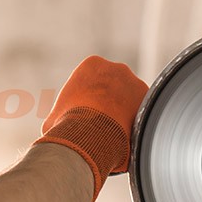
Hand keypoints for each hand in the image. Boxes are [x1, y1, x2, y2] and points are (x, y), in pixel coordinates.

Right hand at [33, 56, 148, 199]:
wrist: (92, 135)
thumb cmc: (68, 125)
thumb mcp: (53, 120)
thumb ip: (57, 118)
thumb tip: (52, 131)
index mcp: (91, 65)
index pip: (91, 78)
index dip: (87, 98)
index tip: (86, 114)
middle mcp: (116, 68)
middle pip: (112, 86)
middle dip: (109, 102)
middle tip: (102, 125)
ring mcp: (135, 82)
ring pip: (129, 98)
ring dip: (124, 112)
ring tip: (115, 134)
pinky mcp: (148, 100)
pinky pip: (141, 112)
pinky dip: (136, 123)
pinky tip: (127, 137)